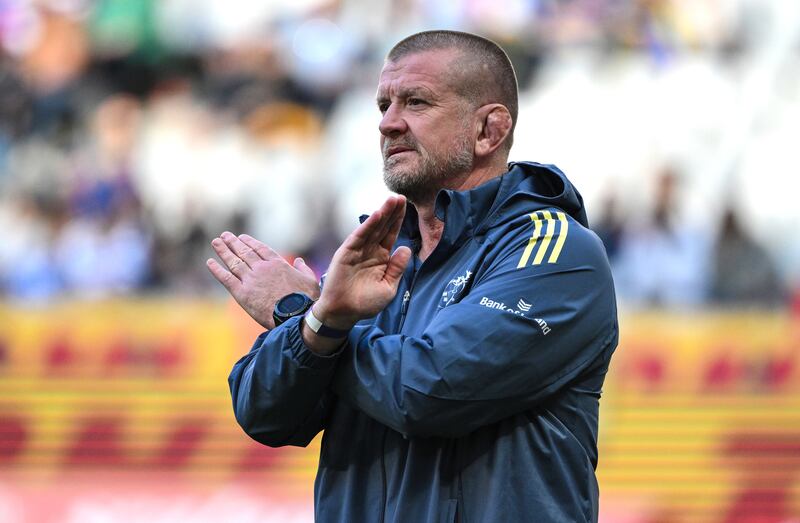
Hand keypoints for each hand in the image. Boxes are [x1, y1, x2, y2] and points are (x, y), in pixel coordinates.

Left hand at [207, 232, 319, 328]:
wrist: (295, 315)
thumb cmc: (306, 300)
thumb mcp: (310, 280)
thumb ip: (303, 268)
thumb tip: (298, 260)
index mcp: (277, 264)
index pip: (260, 249)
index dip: (250, 242)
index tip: (242, 237)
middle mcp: (262, 268)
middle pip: (244, 252)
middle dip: (233, 243)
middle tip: (225, 236)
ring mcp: (251, 279)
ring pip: (234, 262)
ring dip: (223, 251)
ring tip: (216, 242)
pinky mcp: (242, 293)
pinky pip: (226, 278)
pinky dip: (217, 270)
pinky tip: (210, 262)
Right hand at [313, 195, 411, 328]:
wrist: (344, 313)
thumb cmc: (366, 303)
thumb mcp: (388, 287)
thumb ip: (397, 268)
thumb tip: (406, 248)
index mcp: (381, 258)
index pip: (391, 235)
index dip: (398, 221)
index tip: (406, 206)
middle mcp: (369, 251)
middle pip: (383, 227)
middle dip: (392, 212)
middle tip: (400, 197)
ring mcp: (357, 251)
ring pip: (372, 229)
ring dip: (382, 214)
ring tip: (392, 200)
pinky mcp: (346, 253)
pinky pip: (359, 237)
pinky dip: (368, 226)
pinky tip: (377, 215)